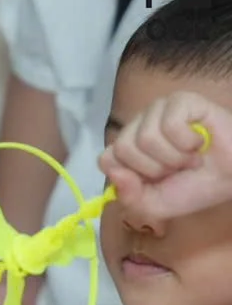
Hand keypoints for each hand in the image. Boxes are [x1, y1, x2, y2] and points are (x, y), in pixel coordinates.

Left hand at [99, 90, 231, 219]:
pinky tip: (199, 143)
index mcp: (129, 147)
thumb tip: (116, 174)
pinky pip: (169, 124)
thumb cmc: (195, 187)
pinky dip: (187, 142)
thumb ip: (129, 196)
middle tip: (176, 168)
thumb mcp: (155, 204)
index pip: (106, 158)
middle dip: (154, 169)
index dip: (130, 176)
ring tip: (190, 157)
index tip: (154, 181)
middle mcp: (139, 125)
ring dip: (173, 157)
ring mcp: (159, 110)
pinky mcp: (181, 100)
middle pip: (122, 149)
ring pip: (145, 138)